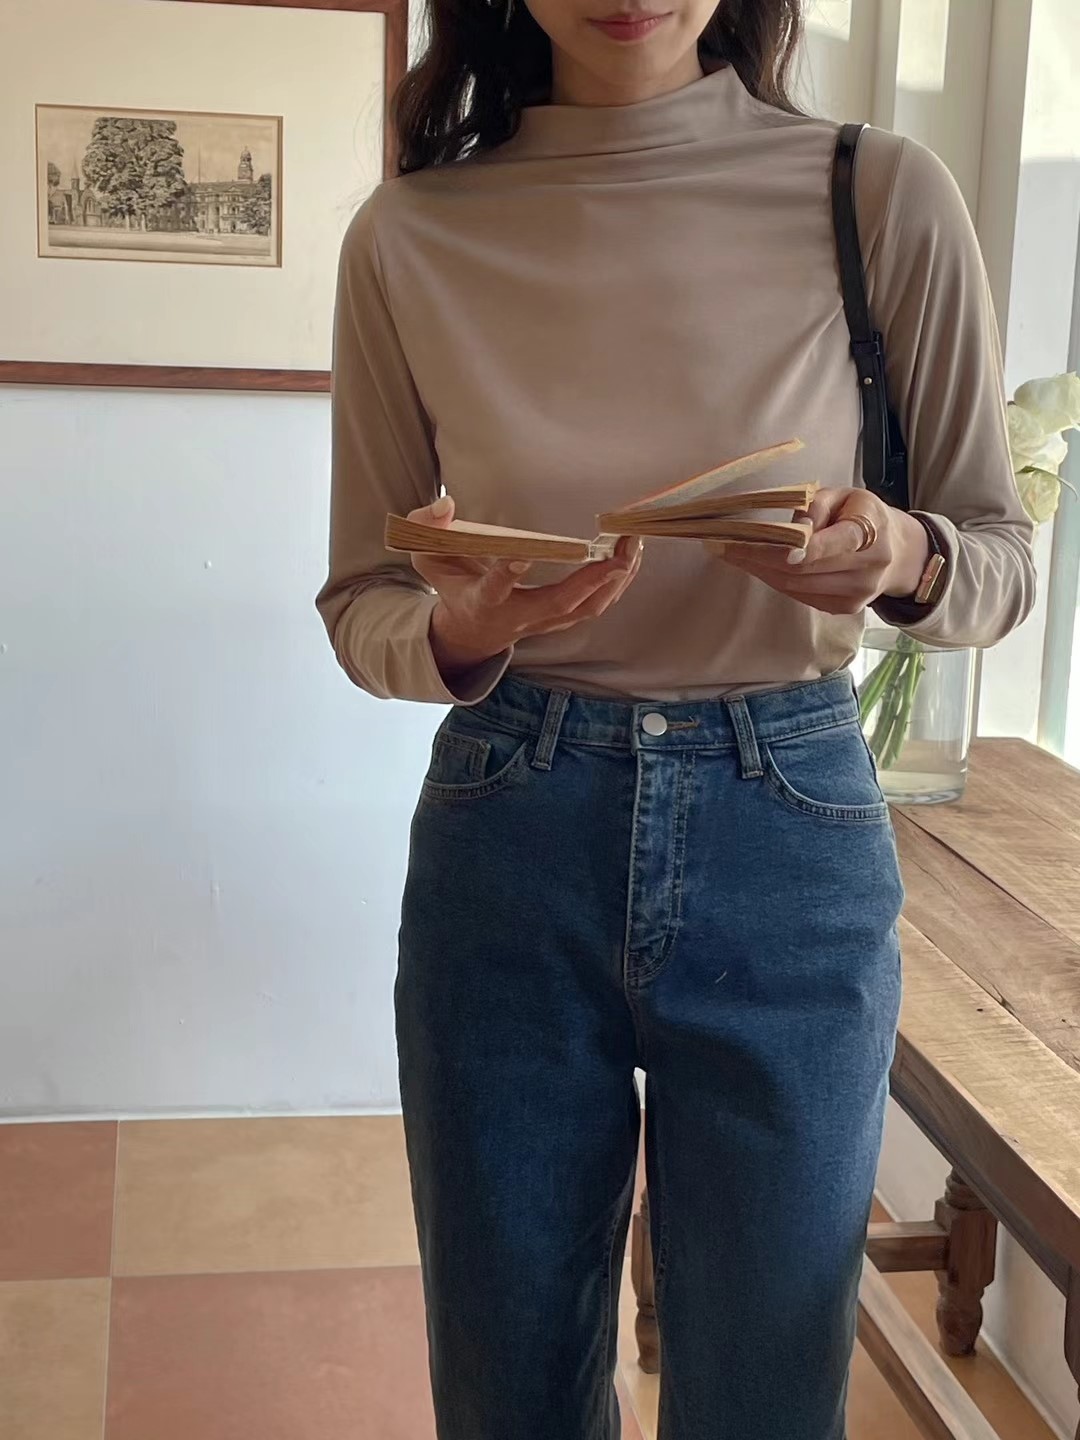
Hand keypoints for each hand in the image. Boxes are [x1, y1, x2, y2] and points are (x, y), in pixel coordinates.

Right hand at [409, 496, 642, 679]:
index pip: (495, 588)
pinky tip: (632, 557)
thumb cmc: (452, 587)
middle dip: (592, 578)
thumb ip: (427, 530)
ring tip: (634, 545)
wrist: (469, 633)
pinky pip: (596, 605)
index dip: (507, 574)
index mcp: (484, 601)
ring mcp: (543, 622)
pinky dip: (618, 583)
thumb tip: (446, 505)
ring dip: (615, 580)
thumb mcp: (428, 558)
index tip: (522, 555)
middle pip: (559, 604)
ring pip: (585, 608)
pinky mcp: (561, 620)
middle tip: (620, 549)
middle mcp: (518, 616)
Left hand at [704, 487, 928, 614]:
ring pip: (795, 586)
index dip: (795, 549)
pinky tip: (755, 566)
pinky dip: (774, 580)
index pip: (828, 545)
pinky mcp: (843, 608)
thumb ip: (817, 506)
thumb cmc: (863, 515)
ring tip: (729, 554)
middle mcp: (865, 570)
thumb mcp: (846, 495)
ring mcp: (854, 595)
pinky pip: (799, 595)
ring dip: (758, 570)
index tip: (758, 545)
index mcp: (869, 534)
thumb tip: (792, 528)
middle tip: (721, 545)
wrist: (898, 552)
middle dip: (757, 558)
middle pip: (801, 570)